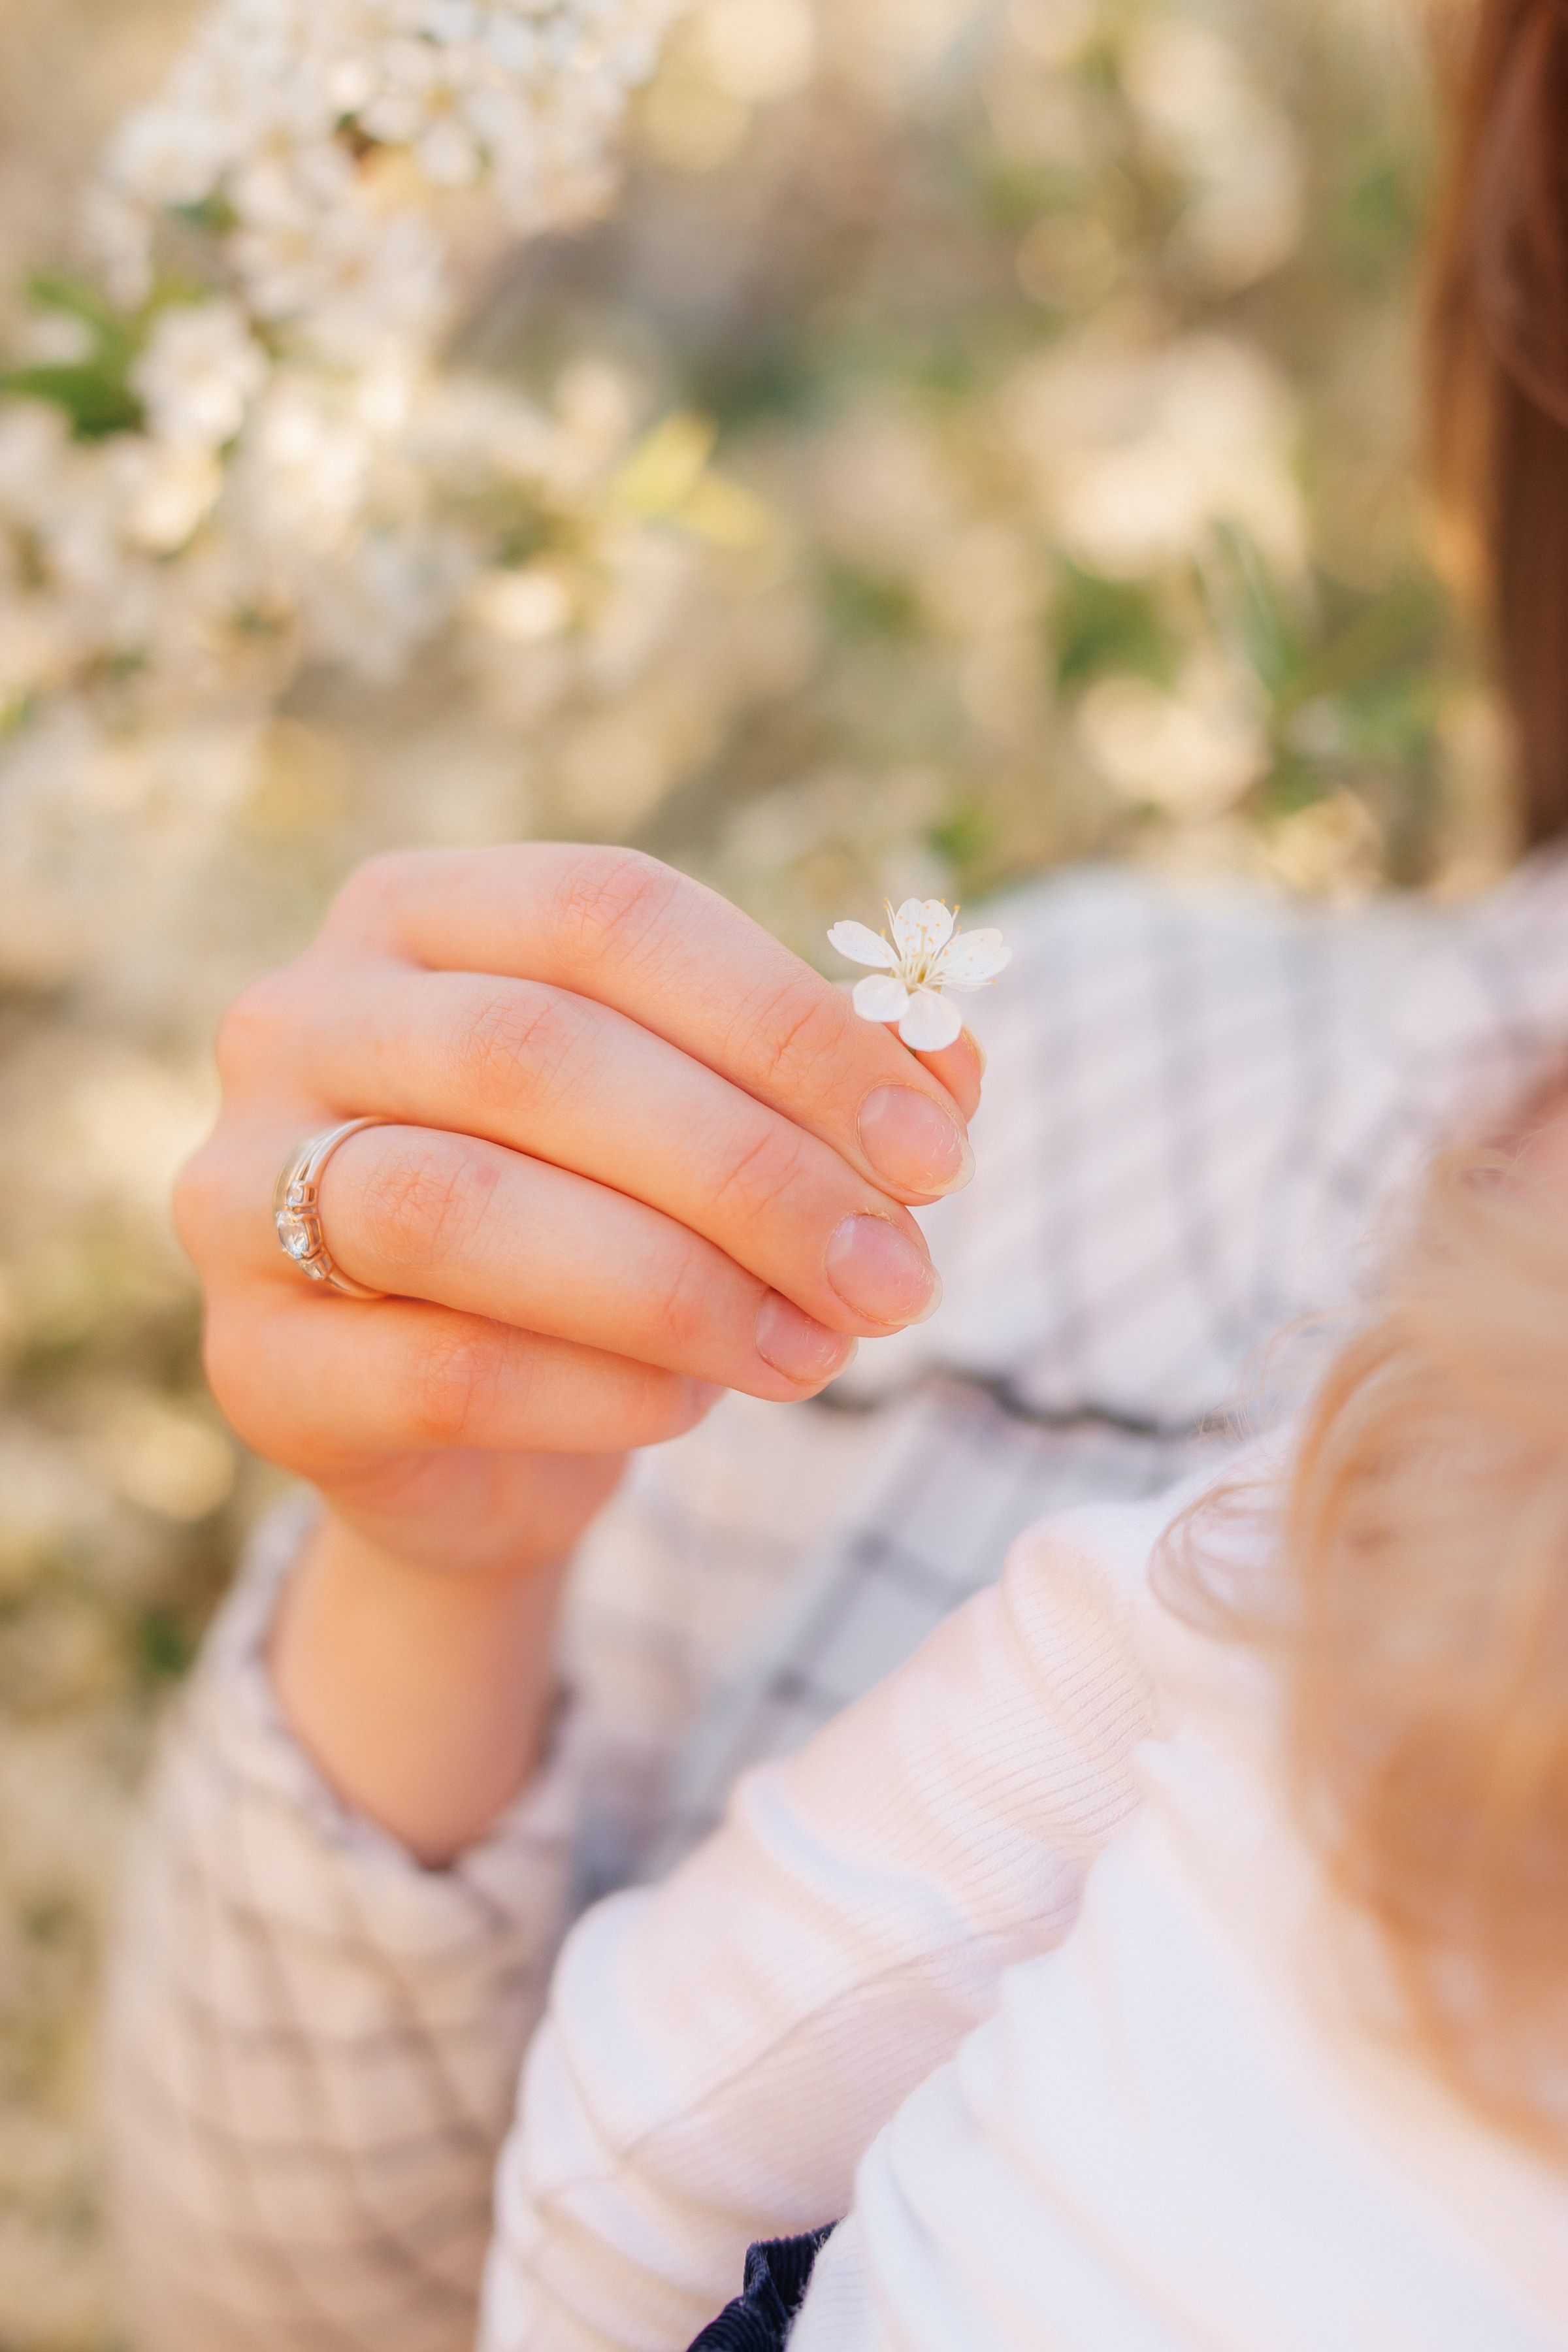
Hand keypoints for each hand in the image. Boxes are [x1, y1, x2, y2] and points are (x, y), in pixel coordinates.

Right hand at [176, 846, 980, 1853]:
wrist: (462, 1430)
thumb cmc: (602, 1229)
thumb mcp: (714, 1131)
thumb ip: (828, 1079)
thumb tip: (954, 1057)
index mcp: (418, 909)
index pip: (614, 912)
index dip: (792, 1025)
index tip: (939, 1151)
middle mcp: (299, 1018)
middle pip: (536, 1052)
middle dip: (750, 1171)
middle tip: (897, 1279)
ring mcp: (241, 1188)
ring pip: (461, 1207)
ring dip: (680, 1287)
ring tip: (822, 1351)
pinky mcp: (256, 1362)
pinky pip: (439, 1368)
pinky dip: (600, 1389)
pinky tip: (699, 1404)